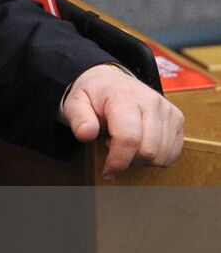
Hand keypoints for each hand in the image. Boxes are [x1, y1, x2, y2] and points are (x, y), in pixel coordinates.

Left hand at [62, 65, 184, 178]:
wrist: (111, 81)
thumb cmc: (93, 96)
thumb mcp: (75, 103)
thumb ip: (78, 118)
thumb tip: (86, 134)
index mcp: (124, 96)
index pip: (129, 137)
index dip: (118, 161)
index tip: (107, 171)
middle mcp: (151, 101)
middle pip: (148, 150)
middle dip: (129, 161)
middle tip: (112, 149)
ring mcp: (167, 109)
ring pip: (162, 155)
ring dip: (142, 160)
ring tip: (125, 144)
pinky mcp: (177, 118)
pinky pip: (173, 152)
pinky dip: (156, 157)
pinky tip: (140, 145)